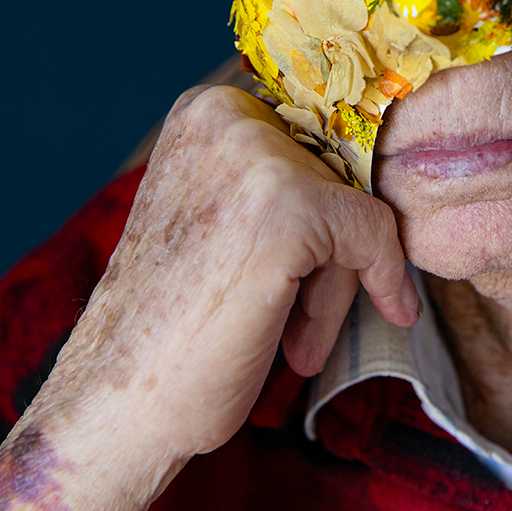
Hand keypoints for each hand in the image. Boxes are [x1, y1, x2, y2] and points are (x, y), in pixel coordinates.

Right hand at [56, 84, 418, 465]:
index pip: (313, 141)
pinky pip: (374, 231)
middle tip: (293, 315)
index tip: (312, 267)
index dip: (322, 210)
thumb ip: (274, 181)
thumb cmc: (172, 323)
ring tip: (296, 338)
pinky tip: (391, 312)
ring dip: (337, 279)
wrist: (120, 400)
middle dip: (328, 250)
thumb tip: (381, 174)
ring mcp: (256, 157)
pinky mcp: (289, 206)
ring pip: (354, 207)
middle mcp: (226, 116)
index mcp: (206, 111)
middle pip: (336, 175)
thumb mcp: (218, 217)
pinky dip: (385, 278)